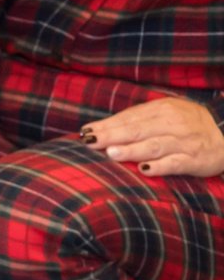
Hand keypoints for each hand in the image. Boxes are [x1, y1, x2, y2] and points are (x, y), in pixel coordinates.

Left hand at [82, 97, 223, 178]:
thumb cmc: (186, 127)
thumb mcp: (165, 116)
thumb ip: (137, 120)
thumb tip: (100, 128)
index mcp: (164, 109)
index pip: (131, 117)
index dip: (108, 124)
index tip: (86, 131)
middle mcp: (174, 123)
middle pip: (139, 129)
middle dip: (113, 135)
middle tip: (92, 141)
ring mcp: (184, 142)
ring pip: (155, 145)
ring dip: (133, 150)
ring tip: (112, 153)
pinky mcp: (193, 160)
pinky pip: (175, 163)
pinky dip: (160, 166)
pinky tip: (144, 170)